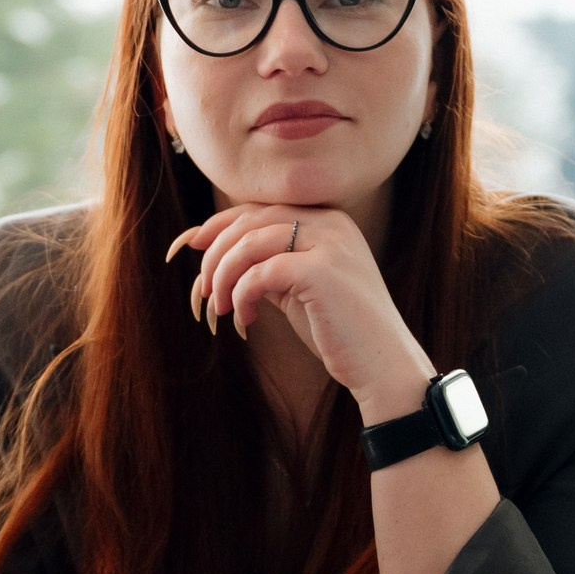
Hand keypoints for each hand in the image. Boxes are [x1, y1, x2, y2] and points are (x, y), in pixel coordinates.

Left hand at [170, 204, 431, 416]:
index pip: (260, 210)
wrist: (381, 364)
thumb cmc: (338, 329)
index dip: (220, 225)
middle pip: (251, 221)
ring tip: (220, 306)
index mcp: (327, 219)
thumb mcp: (297, 286)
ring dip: (224, 276)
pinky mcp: (322, 271)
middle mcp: (331, 222)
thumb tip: (217, 252)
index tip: (193, 244)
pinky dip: (243, 296)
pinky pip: (261, 274)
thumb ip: (268, 263)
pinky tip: (245, 319)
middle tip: (205, 288)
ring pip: (251, 243)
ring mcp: (330, 243)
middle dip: (217, 253)